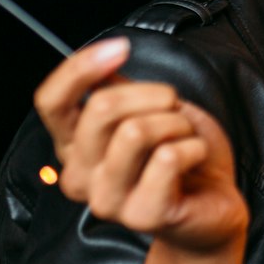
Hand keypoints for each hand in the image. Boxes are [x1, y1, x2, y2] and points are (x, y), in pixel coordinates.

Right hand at [33, 36, 248, 252]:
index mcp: (73, 146)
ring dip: (177, 123)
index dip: (80, 68)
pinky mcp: (141, 215)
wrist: (213, 206)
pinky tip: (194, 161)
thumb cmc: (180, 156)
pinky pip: (168, 156)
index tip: (120, 48)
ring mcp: (107, 200)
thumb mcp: (146, 111)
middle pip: (101, 107)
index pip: (51, 101)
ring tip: (185, 139)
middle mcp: (79, 175)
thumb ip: (117, 88)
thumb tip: (104, 53)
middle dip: (154, 94)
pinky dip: (195, 146)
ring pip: (136, 131)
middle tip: (174, 111)